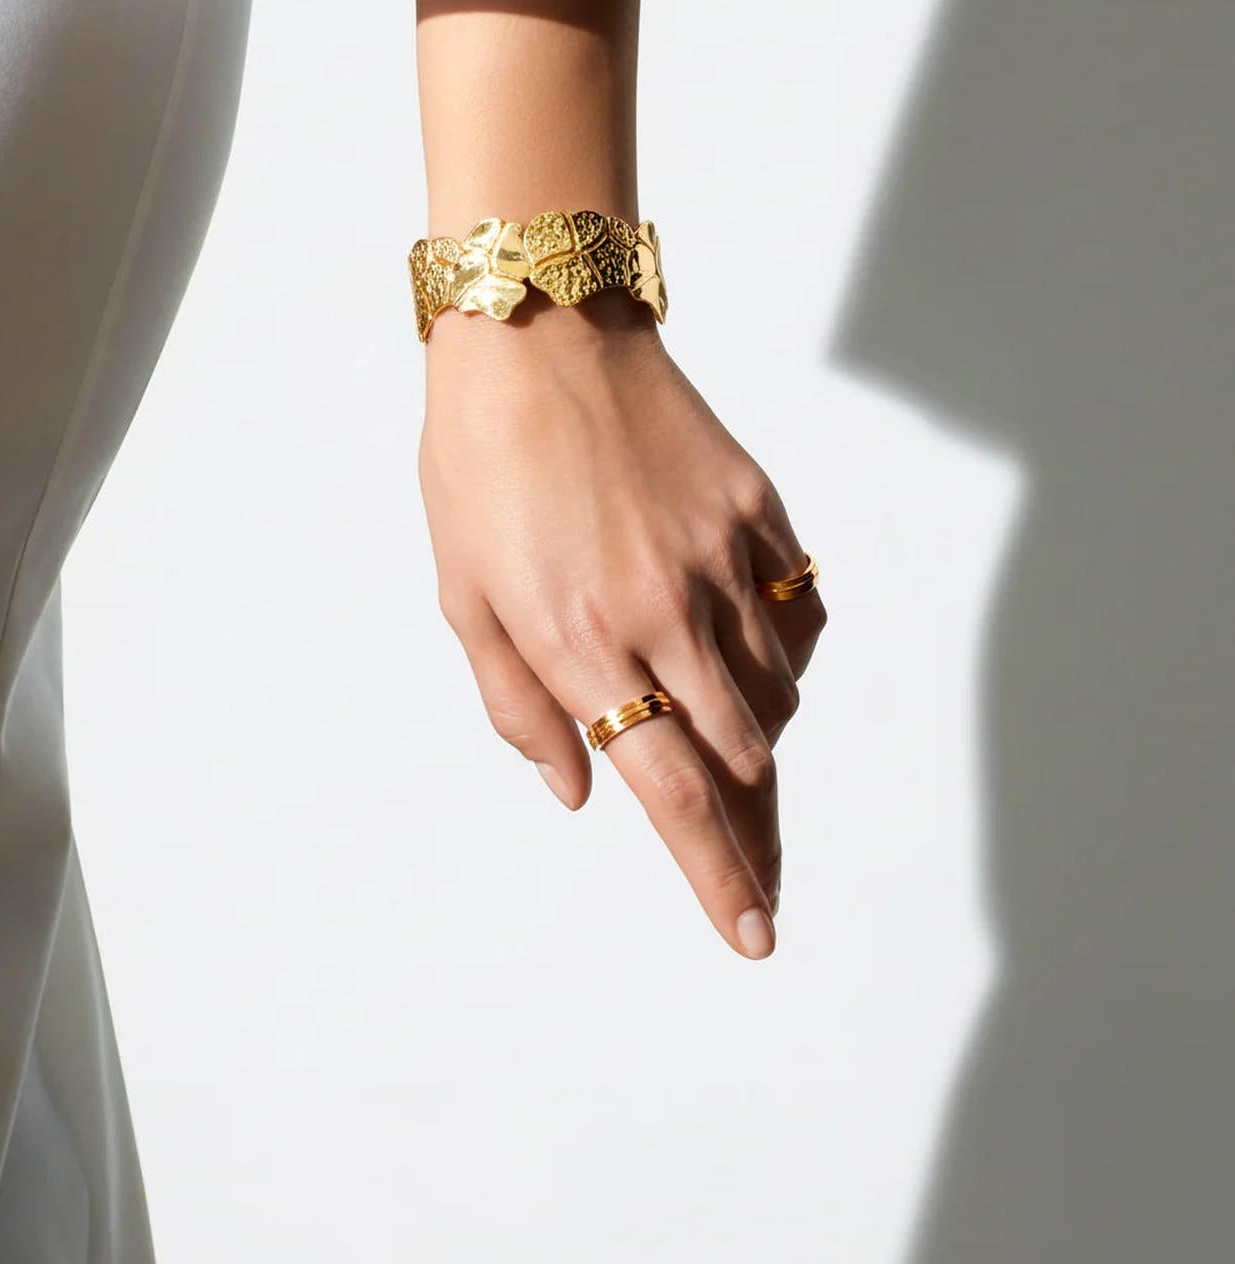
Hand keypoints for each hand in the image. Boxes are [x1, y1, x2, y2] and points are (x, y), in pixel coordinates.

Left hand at [418, 289, 825, 958]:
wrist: (539, 332)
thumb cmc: (481, 464)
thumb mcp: (465, 594)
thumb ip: (520, 706)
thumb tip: (577, 792)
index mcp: (585, 642)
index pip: (674, 791)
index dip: (718, 875)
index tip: (753, 932)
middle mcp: (668, 611)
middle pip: (745, 761)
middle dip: (755, 838)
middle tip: (757, 881)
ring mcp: (724, 559)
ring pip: (779, 695)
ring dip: (761, 747)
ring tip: (732, 758)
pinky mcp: (758, 513)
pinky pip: (801, 617)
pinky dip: (788, 661)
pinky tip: (756, 663)